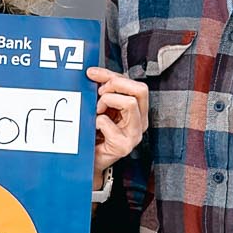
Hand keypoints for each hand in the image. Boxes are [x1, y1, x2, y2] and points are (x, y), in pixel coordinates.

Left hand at [87, 66, 148, 181]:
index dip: (113, 75)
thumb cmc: (98, 132)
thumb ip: (104, 89)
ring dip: (107, 101)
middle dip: (115, 85)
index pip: (136, 85)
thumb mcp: (103, 105)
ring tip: (97, 111)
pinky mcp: (123, 146)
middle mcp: (141, 122)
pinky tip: (94, 127)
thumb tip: (93, 73)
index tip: (92, 74)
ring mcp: (135, 135)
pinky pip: (107, 122)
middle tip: (99, 93)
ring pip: (129, 103)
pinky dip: (96, 120)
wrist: (90, 159)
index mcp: (139, 110)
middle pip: (140, 90)